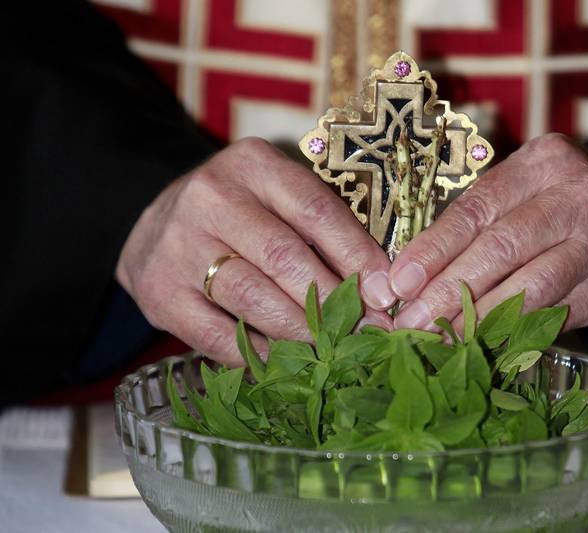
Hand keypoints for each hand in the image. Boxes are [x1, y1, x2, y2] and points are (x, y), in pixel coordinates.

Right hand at [116, 138, 394, 364]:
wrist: (156, 224)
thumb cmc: (241, 213)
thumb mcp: (278, 198)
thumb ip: (323, 230)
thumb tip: (378, 289)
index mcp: (253, 165)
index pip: (316, 210)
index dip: (356, 256)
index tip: (385, 293)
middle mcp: (210, 197)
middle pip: (284, 257)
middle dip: (332, 301)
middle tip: (364, 331)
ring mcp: (178, 245)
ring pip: (252, 298)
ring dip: (301, 331)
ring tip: (330, 348)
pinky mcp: (158, 292)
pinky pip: (217, 335)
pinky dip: (257, 354)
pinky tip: (283, 362)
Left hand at [390, 133, 587, 331]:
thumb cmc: (570, 203)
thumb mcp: (532, 188)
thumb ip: (484, 220)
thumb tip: (416, 274)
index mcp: (544, 162)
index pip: (476, 207)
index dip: (434, 248)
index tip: (400, 281)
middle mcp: (577, 196)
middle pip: (500, 247)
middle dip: (448, 289)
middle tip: (410, 321)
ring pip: (529, 286)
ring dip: (478, 318)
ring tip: (439, 338)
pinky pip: (554, 315)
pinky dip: (514, 333)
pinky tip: (482, 346)